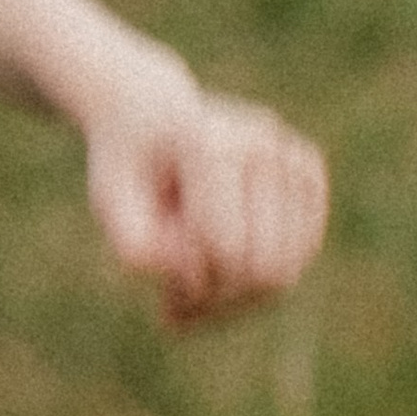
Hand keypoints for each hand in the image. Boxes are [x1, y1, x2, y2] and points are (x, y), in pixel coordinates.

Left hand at [79, 70, 327, 326]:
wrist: (151, 119)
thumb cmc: (128, 167)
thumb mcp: (108, 203)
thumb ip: (135, 247)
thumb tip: (195, 276)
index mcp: (213, 144)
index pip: (227, 253)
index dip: (189, 280)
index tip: (157, 268)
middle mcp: (264, 143)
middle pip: (267, 273)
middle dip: (216, 295)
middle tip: (174, 294)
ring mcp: (292, 154)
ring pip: (286, 276)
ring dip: (233, 296)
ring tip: (190, 279)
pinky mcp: (308, 172)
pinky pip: (298, 258)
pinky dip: (258, 277)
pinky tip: (220, 263)